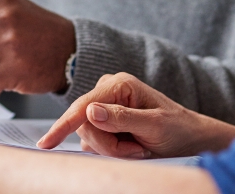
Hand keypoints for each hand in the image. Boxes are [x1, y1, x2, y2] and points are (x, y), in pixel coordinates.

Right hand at [37, 72, 234, 158]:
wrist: (189, 136)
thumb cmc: (176, 128)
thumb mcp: (154, 125)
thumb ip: (122, 118)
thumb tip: (90, 111)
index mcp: (119, 84)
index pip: (83, 106)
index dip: (64, 125)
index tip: (46, 144)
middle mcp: (107, 90)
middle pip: (85, 125)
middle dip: (107, 145)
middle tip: (135, 151)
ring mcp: (103, 105)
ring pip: (88, 135)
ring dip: (111, 149)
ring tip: (137, 148)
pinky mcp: (103, 120)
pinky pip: (92, 140)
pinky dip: (110, 150)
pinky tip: (130, 147)